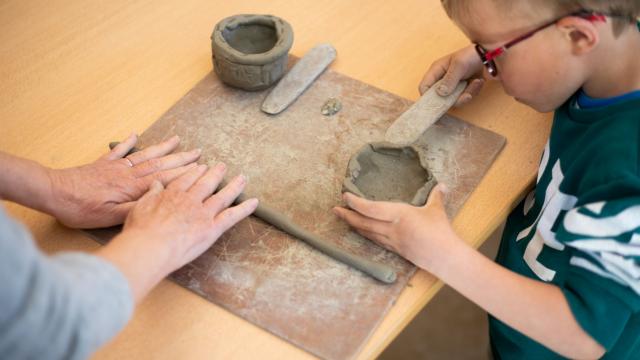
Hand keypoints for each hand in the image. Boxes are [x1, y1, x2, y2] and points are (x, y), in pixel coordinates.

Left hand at [48, 134, 200, 227]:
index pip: (165, 179)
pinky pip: (119, 150)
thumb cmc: (81, 209)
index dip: (185, 173)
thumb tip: (158, 204)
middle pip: (160, 163)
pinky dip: (129, 142)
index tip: (202, 168)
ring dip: (163, 147)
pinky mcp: (102, 164)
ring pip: (145, 155)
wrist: (53, 192)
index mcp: (133, 188)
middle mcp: (128, 173)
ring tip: (178, 140)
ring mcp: (116, 166)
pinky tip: (136, 134)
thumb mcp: (110, 217)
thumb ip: (135, 210)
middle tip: (199, 153)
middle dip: (181, 158)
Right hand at [98, 163, 257, 301]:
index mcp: (172, 195)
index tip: (201, 166)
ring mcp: (203, 214)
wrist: (150, 246)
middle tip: (222, 166)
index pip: (186, 179)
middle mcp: (190, 200)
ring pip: (222, 196)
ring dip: (234, 186)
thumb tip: (156, 185)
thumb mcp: (140, 207)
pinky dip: (245, 209)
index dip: (195, 172)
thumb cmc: (140, 230)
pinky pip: (232, 216)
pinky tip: (254, 202)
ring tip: (242, 177)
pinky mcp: (212, 228)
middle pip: (206, 183)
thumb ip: (151, 194)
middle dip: (215, 174)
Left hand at [333, 184, 460, 270]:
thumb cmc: (440, 232)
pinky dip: (366, 234)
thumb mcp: (437, 210)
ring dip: (354, 225)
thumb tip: (442, 185)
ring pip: (367, 233)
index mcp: (399, 215)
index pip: (371, 208)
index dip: (356, 203)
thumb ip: (436, 196)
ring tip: (344, 218)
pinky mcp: (395, 250)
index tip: (345, 196)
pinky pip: (376, 240)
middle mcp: (391, 228)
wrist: (444, 257)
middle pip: (364, 222)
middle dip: (347, 216)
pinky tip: (362, 232)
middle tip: (335, 210)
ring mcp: (392, 241)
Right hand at [418, 45, 484, 106]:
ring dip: (467, 93)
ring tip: (476, 82)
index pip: (424, 87)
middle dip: (454, 99)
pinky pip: (464, 98)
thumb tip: (440, 93)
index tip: (439, 102)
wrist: (489, 55)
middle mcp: (443, 80)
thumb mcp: (459, 65)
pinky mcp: (462, 89)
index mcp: (436, 71)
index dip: (428, 97)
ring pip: (453, 100)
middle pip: (439, 98)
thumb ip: (449, 80)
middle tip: (466, 95)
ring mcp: (453, 86)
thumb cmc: (471, 55)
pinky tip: (478, 81)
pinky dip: (473, 91)